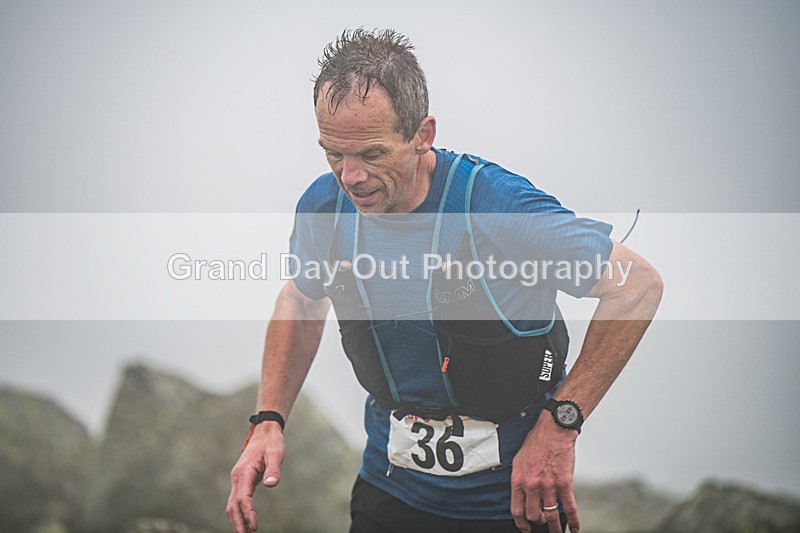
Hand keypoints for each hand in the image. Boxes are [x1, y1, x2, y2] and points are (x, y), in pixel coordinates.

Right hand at [226, 423, 284, 532]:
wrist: (265, 432)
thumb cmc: (272, 442)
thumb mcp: (276, 453)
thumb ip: (273, 469)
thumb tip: (271, 484)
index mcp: (244, 472)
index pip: (243, 498)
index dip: (248, 513)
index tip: (255, 526)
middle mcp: (238, 477)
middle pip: (233, 505)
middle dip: (238, 522)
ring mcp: (238, 479)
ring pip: (233, 504)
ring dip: (237, 520)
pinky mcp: (243, 480)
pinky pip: (238, 500)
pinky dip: (240, 512)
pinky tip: (246, 522)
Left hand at [510, 415, 579, 532]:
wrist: (554, 431)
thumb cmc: (537, 442)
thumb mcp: (519, 460)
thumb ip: (519, 478)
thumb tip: (519, 493)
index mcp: (519, 479)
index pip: (517, 509)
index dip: (520, 522)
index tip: (524, 527)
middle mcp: (533, 485)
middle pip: (533, 515)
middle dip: (537, 522)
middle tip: (540, 524)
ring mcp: (549, 486)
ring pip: (550, 515)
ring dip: (554, 527)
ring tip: (556, 532)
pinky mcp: (565, 484)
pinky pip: (569, 508)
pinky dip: (573, 521)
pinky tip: (574, 528)